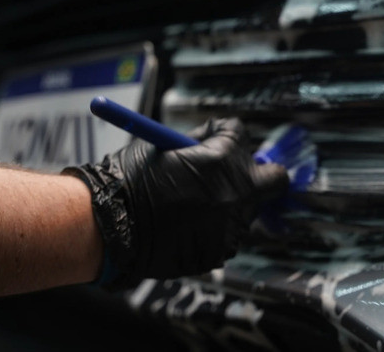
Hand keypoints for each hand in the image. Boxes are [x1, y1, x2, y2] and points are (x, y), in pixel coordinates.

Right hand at [63, 118, 287, 288]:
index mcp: (221, 159)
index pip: (241, 133)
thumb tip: (215, 139)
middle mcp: (236, 192)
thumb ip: (199, 143)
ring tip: (196, 203)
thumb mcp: (164, 146)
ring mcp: (231, 225)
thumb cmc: (129, 181)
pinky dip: (217, 226)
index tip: (216, 138)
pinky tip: (188, 224)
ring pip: (250, 208)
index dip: (225, 133)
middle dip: (257, 172)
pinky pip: (230, 232)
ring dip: (233, 201)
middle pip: (274, 177)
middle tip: (235, 173)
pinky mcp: (220, 251)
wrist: (109, 227)